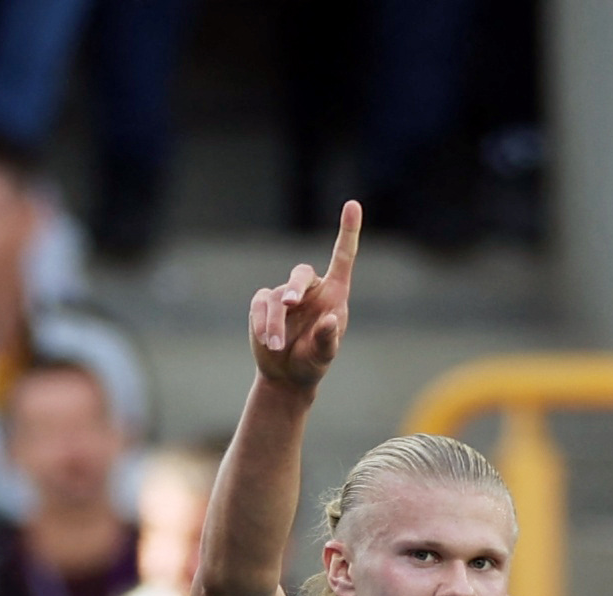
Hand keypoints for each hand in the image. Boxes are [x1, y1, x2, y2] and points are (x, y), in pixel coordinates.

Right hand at [249, 200, 359, 391]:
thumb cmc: (312, 362)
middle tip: (289, 305)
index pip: (342, 256)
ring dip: (274, 323)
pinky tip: (267, 341)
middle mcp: (310, 289)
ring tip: (277, 346)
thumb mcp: (323, 356)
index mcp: (334, 293)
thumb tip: (329, 321)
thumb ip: (327, 340)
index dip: (348, 231)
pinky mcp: (262, 304)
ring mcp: (284, 294)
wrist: (286, 375)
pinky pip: (259, 306)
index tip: (353, 204)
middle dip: (294, 288)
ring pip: (275, 297)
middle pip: (301, 273)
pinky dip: (262, 323)